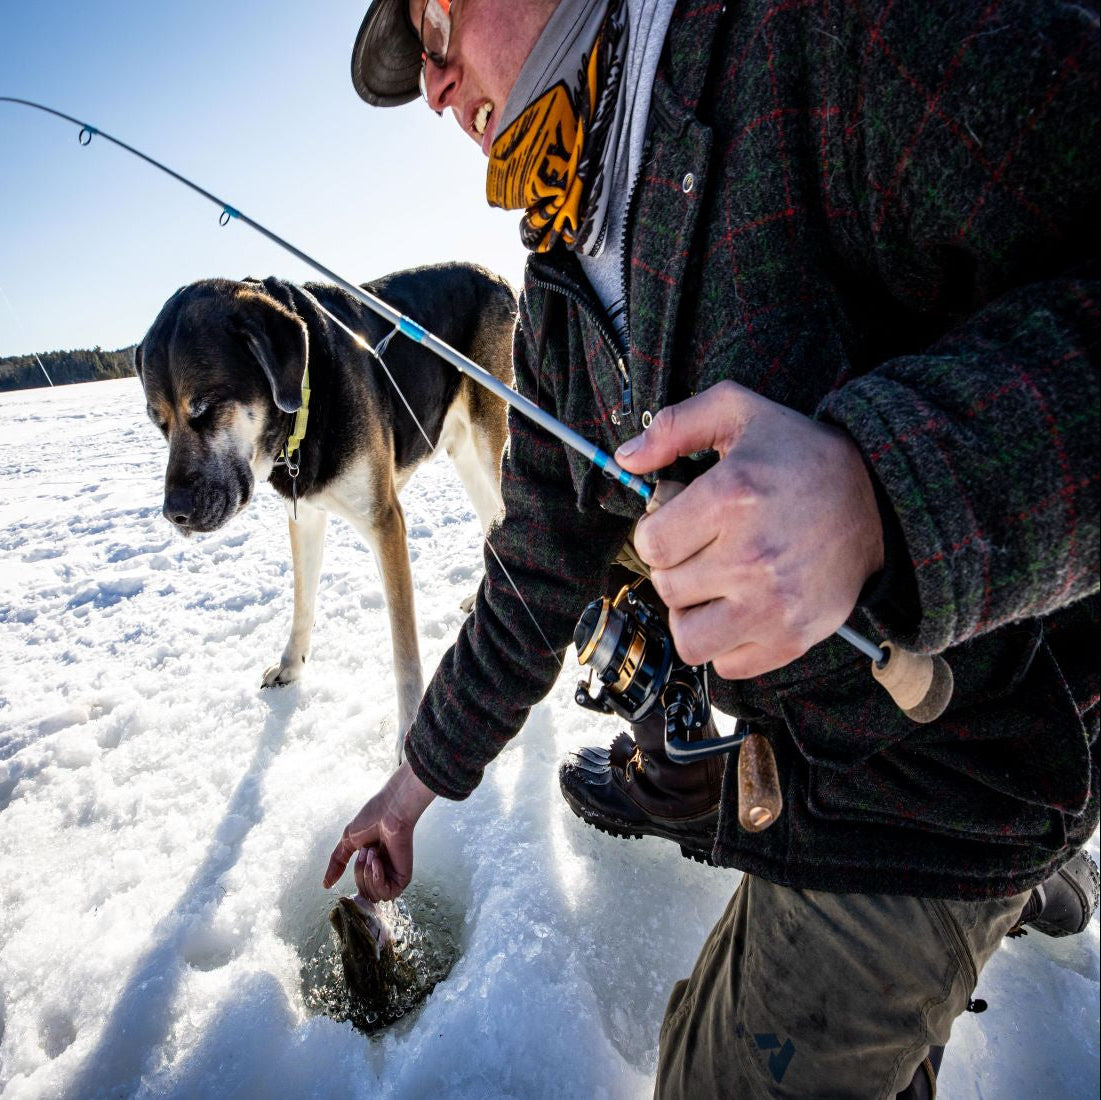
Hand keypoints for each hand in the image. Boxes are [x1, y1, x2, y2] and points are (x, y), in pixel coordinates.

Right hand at [322, 762, 436, 900]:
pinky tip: (378, 861)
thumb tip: (326, 884)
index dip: (357, 878)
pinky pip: (386, 894)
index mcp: (373, 866)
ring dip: (367, 874)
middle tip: (367, 850)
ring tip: (373, 853)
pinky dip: (377, 879)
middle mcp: (385, 874)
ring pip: (374, 896)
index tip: (359, 857)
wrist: (389, 812)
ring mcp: (394, 877)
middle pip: (364, 894)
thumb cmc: (372, 820)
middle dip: (360, 872)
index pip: (362, 889)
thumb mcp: (348, 841)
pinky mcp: (403, 879)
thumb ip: (337, 863)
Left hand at [616, 381, 883, 679]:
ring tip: (713, 586)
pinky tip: (739, 608)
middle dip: (675, 568)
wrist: (880, 499)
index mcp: (733, 497)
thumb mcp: (739, 413)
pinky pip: (727, 665)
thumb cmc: (802, 456)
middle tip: (702, 548)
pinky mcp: (793, 637)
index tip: (676, 524)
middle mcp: (752, 557)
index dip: (655, 533)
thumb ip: (675, 426)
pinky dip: (725, 644)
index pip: (651, 544)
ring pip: (689, 638)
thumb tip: (626, 459)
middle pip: (667, 588)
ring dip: (692, 614)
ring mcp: (774, 605)